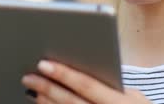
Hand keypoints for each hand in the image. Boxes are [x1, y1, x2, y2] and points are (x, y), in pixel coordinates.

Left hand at [22, 60, 149, 103]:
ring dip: (45, 103)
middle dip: (47, 88)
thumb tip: (81, 70)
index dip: (64, 74)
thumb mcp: (135, 98)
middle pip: (69, 101)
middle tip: (28, 76)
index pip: (86, 85)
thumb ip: (112, 85)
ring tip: (32, 90)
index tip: (43, 63)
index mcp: (117, 102)